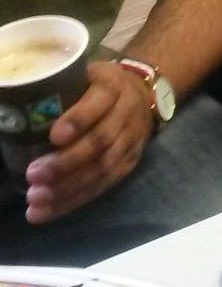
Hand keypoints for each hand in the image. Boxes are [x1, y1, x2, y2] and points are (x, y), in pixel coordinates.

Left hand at [23, 60, 153, 223]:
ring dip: (68, 188)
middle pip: (101, 141)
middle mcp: (128, 112)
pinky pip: (105, 184)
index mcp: (114, 85)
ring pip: (103, 167)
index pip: (100, 101)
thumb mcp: (84, 76)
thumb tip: (14, 111)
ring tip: (35, 200)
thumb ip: (59, 91)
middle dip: (66, 162)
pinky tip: (50, 210)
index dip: (79, 119)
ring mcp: (132, 139)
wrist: (143, 93)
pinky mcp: (131, 161)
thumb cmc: (97, 86)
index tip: (53, 137)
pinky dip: (76, 199)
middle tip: (33, 176)